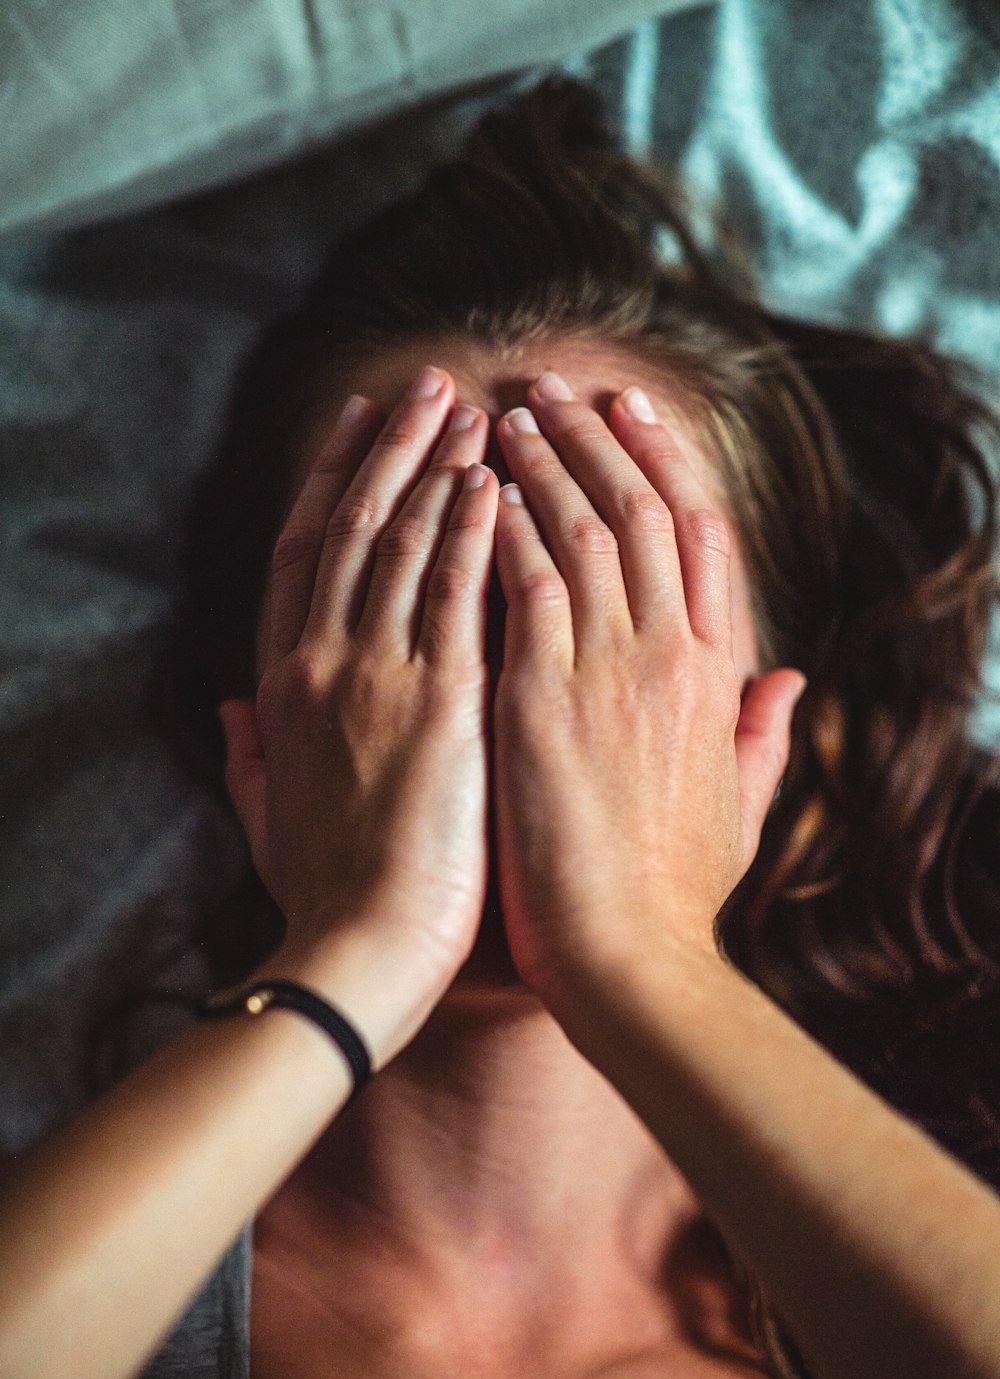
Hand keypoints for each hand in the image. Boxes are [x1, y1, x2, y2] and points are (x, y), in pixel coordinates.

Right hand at [218, 368, 499, 1017]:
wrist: (358, 955)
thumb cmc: (322, 898)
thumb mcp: (266, 818)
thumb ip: (249, 757)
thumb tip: (233, 713)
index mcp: (283, 687)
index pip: (304, 555)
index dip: (333, 480)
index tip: (360, 426)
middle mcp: (322, 664)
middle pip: (354, 527)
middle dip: (393, 449)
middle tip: (428, 386)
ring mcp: (376, 677)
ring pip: (404, 544)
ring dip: (438, 468)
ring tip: (472, 410)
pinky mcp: (439, 703)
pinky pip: (456, 594)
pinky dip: (473, 531)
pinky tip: (496, 482)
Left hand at [491, 372, 805, 1001]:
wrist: (630, 957)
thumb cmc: (675, 893)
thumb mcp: (742, 806)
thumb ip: (762, 733)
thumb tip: (788, 680)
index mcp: (719, 675)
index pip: (701, 538)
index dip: (666, 465)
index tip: (633, 415)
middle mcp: (673, 656)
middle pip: (643, 512)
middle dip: (598, 440)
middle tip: (556, 386)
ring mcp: (612, 672)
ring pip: (584, 530)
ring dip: (544, 462)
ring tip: (508, 409)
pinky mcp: (547, 698)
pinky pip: (527, 583)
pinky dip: (503, 525)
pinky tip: (474, 483)